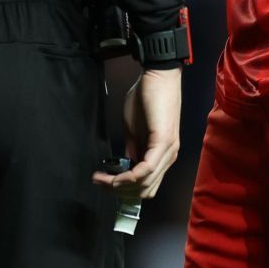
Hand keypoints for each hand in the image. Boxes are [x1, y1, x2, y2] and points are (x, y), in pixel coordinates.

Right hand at [92, 67, 181, 199]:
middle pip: (145, 190)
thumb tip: (125, 165)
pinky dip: (130, 177)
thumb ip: (133, 148)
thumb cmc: (146, 97)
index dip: (124, 190)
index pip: (146, 185)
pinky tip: (115, 176)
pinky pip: (147, 169)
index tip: (103, 182)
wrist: (158, 76)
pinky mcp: (163, 142)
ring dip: (120, 186)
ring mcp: (168, 151)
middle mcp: (169, 157)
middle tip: (99, 183)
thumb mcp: (135, 129)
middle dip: (119, 191)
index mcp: (162, 154)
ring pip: (146, 184)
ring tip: (101, 179)